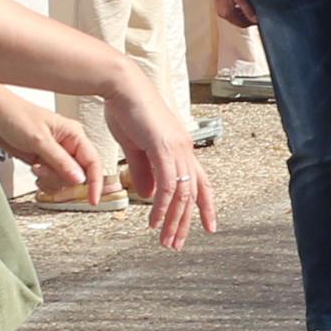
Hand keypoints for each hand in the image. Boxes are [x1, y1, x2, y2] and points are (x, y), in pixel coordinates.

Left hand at [0, 83, 110, 205]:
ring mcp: (55, 154)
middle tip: (42, 169)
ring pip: (63, 180)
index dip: (95, 182)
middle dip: (60, 178)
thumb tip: (80, 179)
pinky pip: (50, 179)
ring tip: (35, 165)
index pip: (93, 163)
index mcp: (74, 134)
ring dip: (48, 179)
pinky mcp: (43, 160)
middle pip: (77, 175)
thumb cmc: (15, 115)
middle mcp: (68, 145)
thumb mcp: (39, 140)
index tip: (92, 199)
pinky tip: (33, 168)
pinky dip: (42, 180)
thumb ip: (60, 161)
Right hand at [103, 77, 217, 249]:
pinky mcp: (163, 148)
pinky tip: (155, 221)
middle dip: (185, 223)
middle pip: (192, 194)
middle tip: (177, 244)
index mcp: (180, 148)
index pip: (200, 183)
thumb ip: (144, 172)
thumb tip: (149, 195)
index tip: (209, 226)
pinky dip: (162, 206)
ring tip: (166, 240)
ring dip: (174, 221)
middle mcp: (184, 150)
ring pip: (182, 194)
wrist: (121, 86)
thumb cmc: (127, 110)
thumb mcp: (135, 148)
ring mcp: (176, 148)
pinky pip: (167, 185)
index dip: (206, 206)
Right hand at [204, 0, 256, 32]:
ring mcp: (219, 10)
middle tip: (256, 14)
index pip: (242, 24)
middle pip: (238, 22)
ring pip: (234, 18)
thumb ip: (248, 10)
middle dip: (247, 20)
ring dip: (242, 15)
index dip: (251, 23)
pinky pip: (229, 13)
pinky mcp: (218, 6)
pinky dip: (236, 11)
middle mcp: (222, 14)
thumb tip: (255, 20)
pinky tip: (242, 5)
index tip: (259, 20)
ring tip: (251, 9)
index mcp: (227, 14)